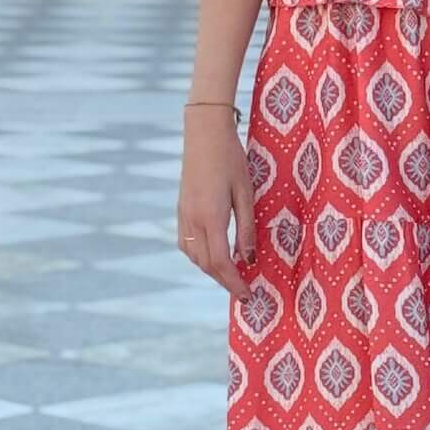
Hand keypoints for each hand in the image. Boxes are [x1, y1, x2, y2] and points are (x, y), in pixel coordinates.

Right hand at [177, 107, 255, 300]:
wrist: (204, 134)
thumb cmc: (231, 159)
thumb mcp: (246, 193)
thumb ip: (246, 228)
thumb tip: (248, 258)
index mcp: (211, 218)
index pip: (221, 262)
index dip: (234, 283)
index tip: (247, 295)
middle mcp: (193, 221)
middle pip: (206, 264)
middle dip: (224, 281)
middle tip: (243, 290)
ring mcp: (183, 215)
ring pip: (194, 256)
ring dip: (211, 270)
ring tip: (231, 275)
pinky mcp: (181, 210)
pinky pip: (186, 244)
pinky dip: (199, 256)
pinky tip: (213, 255)